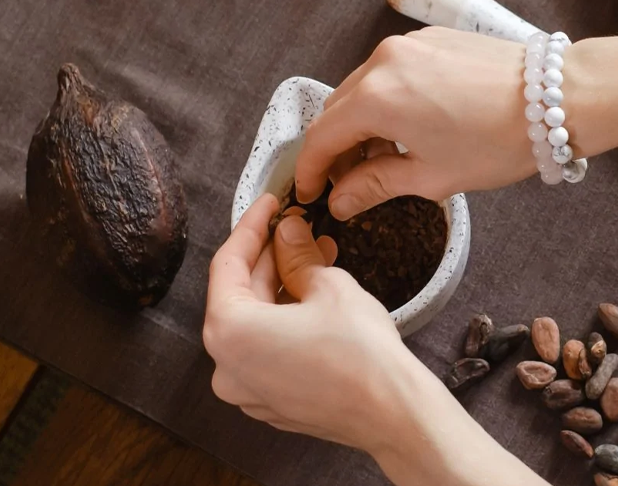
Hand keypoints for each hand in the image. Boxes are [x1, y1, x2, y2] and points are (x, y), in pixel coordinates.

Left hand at [203, 193, 427, 450]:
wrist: (391, 412)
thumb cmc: (360, 353)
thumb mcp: (329, 286)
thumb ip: (297, 255)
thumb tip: (288, 232)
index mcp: (229, 331)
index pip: (227, 263)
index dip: (251, 227)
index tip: (269, 204)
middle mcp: (225, 366)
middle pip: (240, 295)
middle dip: (271, 258)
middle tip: (297, 229)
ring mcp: (246, 390)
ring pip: (255, 324)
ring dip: (281, 288)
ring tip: (315, 258)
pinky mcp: (269, 402)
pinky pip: (266, 351)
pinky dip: (284, 322)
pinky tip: (313, 298)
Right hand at [293, 10, 617, 219]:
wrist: (556, 97)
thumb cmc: (499, 141)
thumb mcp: (432, 176)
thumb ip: (377, 185)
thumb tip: (341, 200)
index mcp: (376, 98)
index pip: (321, 137)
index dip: (311, 170)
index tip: (311, 195)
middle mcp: (382, 63)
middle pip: (337, 109)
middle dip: (333, 148)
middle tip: (342, 184)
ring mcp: (407, 45)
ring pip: (362, 87)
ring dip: (359, 122)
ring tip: (377, 159)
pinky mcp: (432, 39)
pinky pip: (390, 71)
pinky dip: (385, 99)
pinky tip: (404, 127)